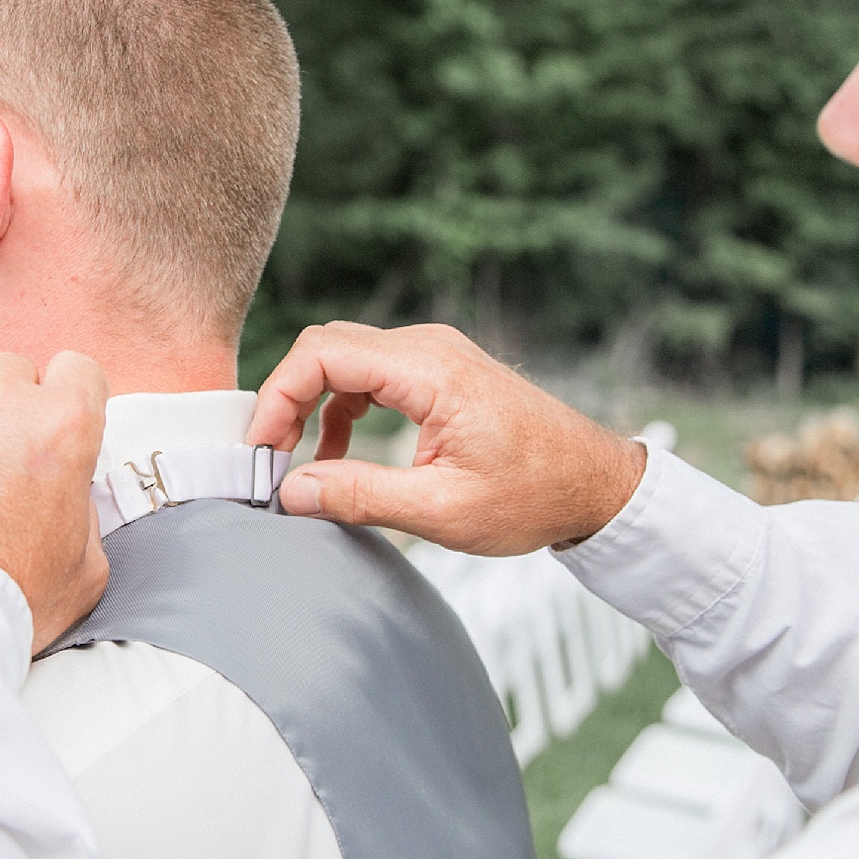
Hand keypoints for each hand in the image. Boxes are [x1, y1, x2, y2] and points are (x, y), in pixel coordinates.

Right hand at [246, 321, 645, 554]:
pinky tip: (339, 455)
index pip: (323, 353)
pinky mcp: (439, 371)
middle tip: (272, 459)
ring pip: (344, 358)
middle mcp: (430, 347)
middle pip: (326, 347)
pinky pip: (369, 373)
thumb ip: (360, 497)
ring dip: (311, 405)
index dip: (278, 397)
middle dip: (287, 399)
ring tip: (299, 463)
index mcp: (431, 371)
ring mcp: (435, 354)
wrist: (596, 486)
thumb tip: (293, 492)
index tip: (262, 450)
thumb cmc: (535, 496)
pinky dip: (340, 408)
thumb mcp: (442, 511)